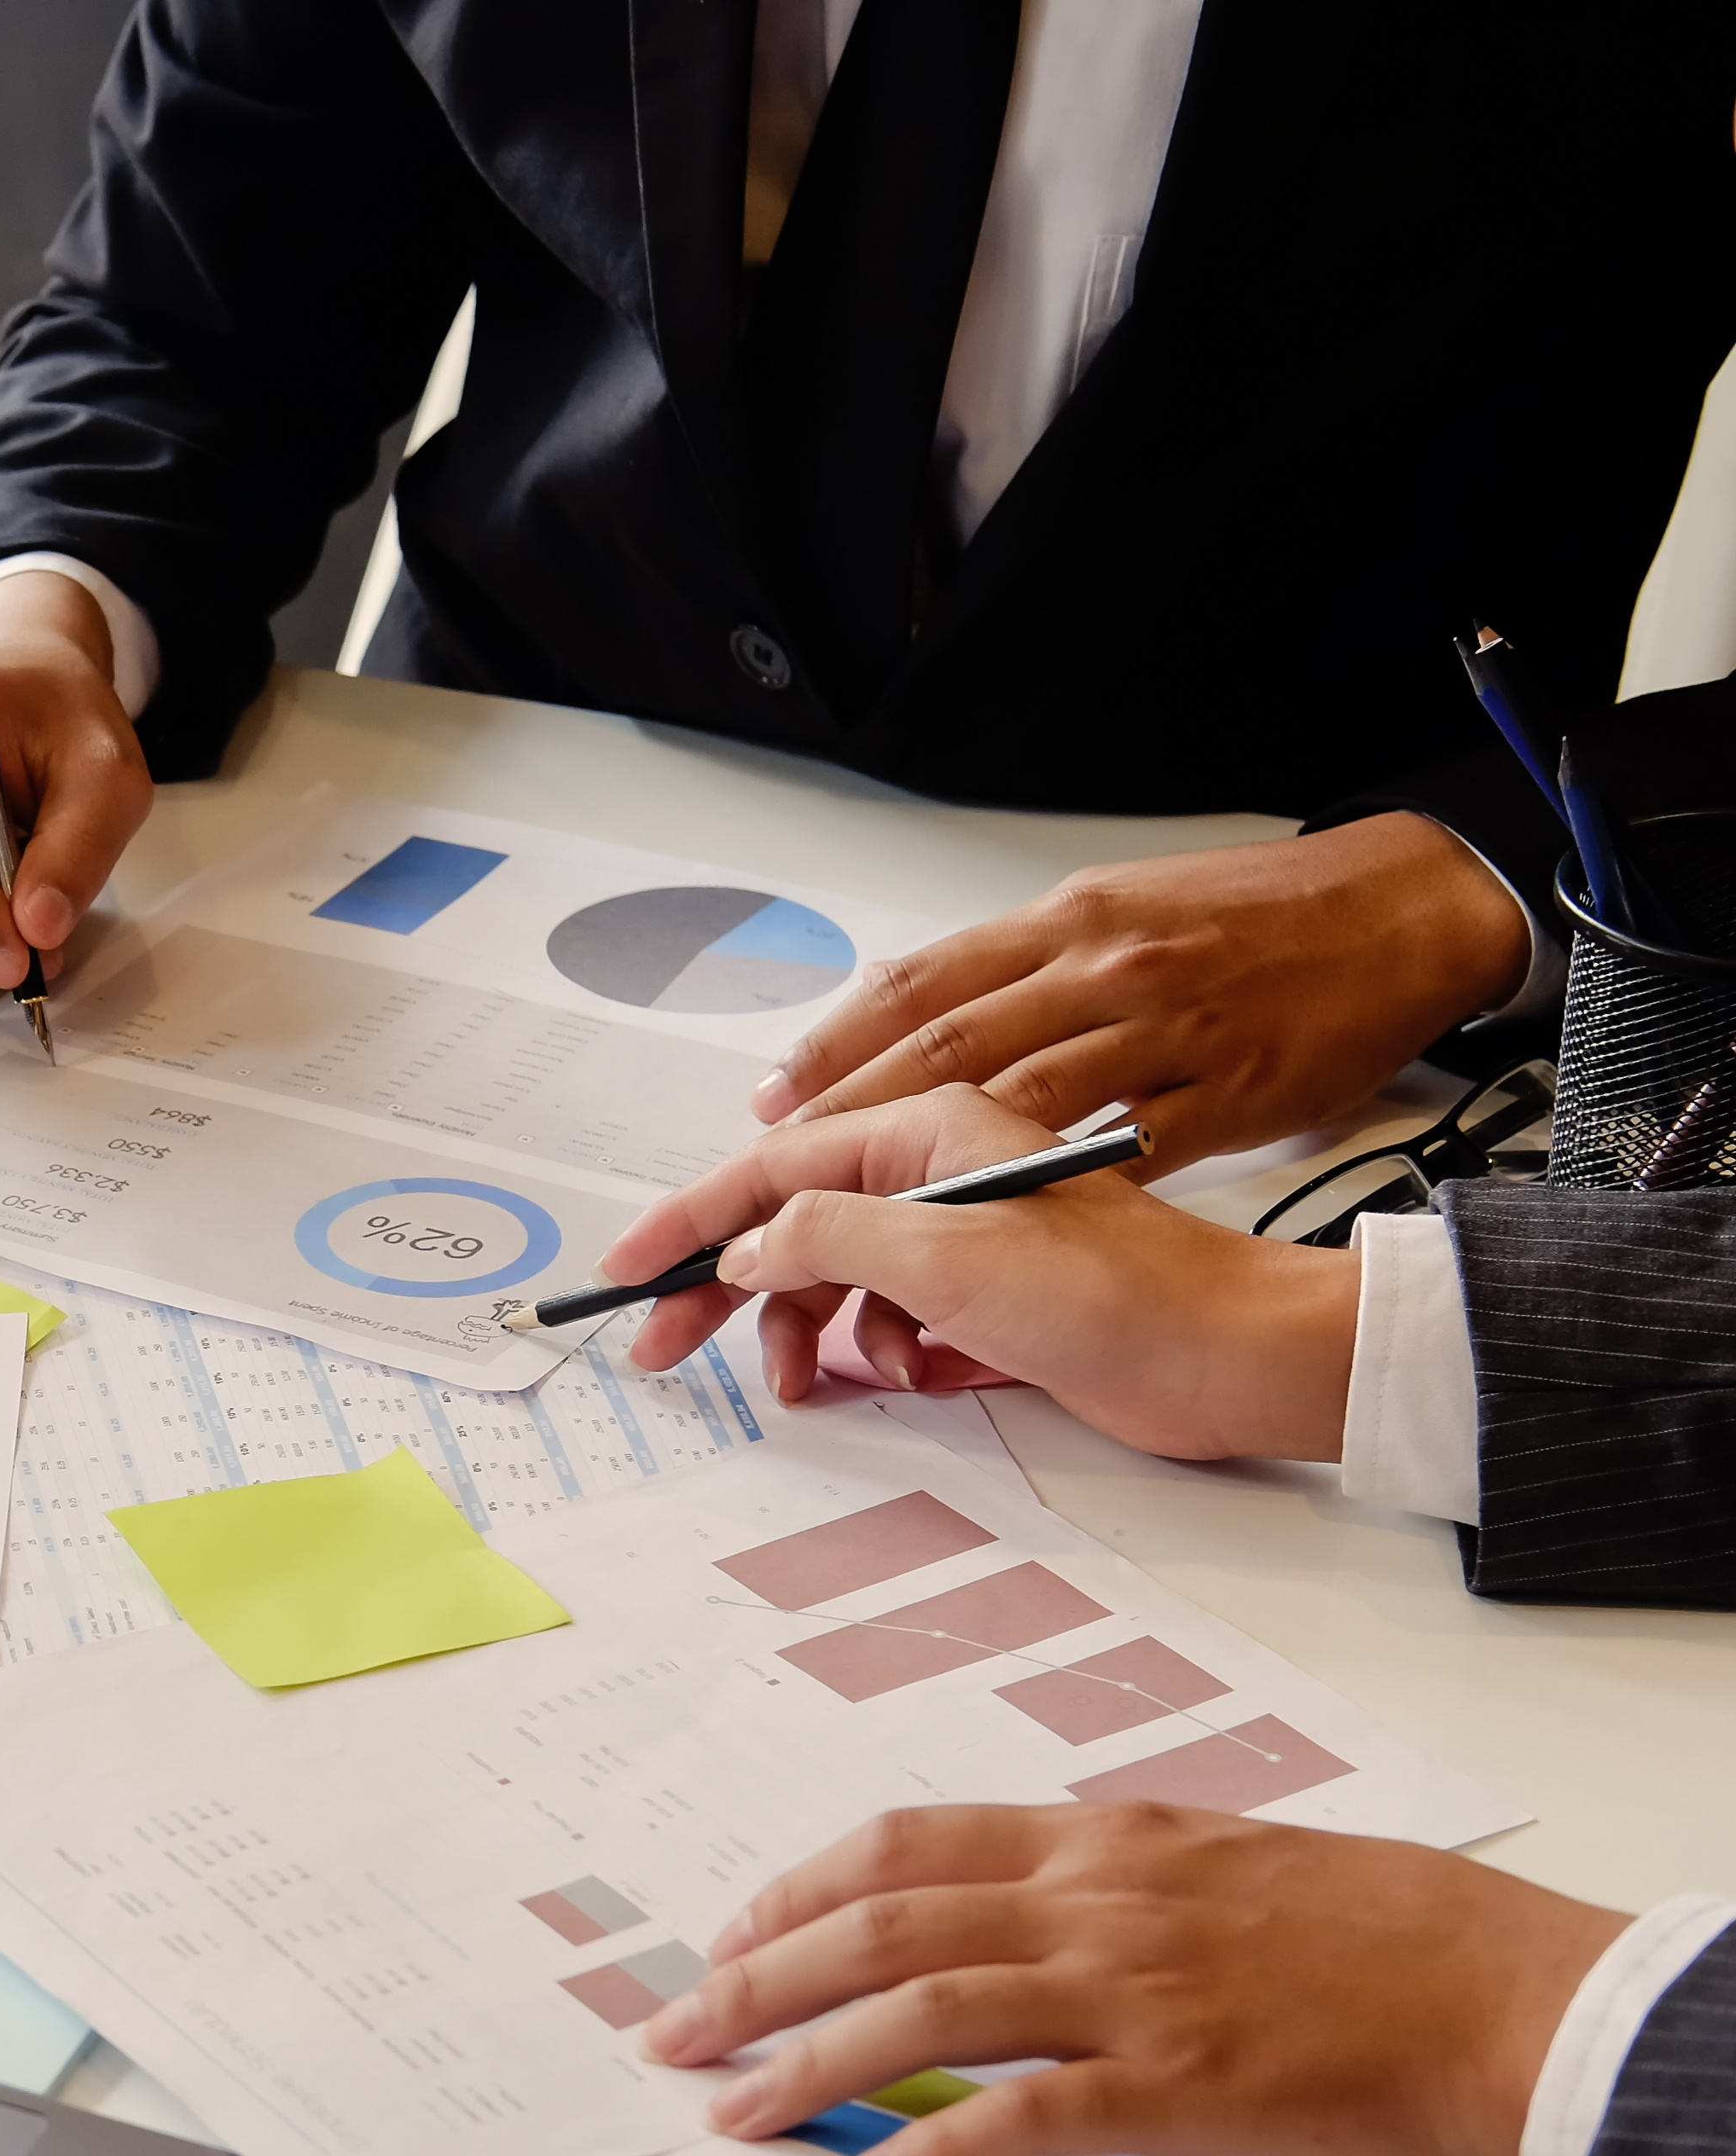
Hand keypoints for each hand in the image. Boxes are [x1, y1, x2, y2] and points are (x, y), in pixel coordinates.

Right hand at [606, 1086, 1359, 1459]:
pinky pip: (887, 1318)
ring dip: (811, 1333)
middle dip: (726, 1291)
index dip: (688, 1221)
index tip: (628, 1271)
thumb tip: (745, 1250)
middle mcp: (934, 1173)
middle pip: (788, 1224)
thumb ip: (824, 1238)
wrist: (1225, 1358)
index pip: (770, 1166)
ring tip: (813, 1384)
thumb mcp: (944, 1256)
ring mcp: (958, 1234)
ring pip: (833, 1278)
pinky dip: (876, 1352)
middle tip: (668, 1353)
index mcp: (925, 1130)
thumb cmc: (1114, 1293)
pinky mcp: (983, 1293)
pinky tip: (906, 1377)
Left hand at [639, 1800, 1628, 2155]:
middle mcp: (1094, 1901)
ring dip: (807, 2060)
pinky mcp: (1179, 2085)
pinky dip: (934, 2143)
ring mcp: (1131, 1991)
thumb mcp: (1216, 1857)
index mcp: (1099, 1839)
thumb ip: (1100, 1874)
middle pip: (879, 1923)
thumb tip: (1000, 1902)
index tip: (725, 1941)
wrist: (1503, 1987)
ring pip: (922, 2006)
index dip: (794, 1892)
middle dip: (754, 1979)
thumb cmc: (1375, 1925)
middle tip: (671, 2032)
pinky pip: (1024, 2111)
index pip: (903, 1844)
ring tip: (730, 2106)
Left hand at [749, 814, 1531, 1169]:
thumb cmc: (1254, 916)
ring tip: (858, 1221)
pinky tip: (994, 1231)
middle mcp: (1099, 971)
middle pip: (945, 1051)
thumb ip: (1025, 967)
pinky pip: (1124, 1151)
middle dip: (848, 1116)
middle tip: (777, 1175)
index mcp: (1065, 923)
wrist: (1396, 913)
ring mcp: (1162, 1034)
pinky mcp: (1224, 1096)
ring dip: (930, 1170)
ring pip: (1020, 1107)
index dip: (836, 1046)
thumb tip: (929, 1017)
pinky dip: (1053, 1191)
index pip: (920, 988)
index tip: (773, 1099)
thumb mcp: (1119, 911)